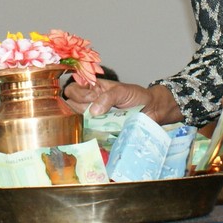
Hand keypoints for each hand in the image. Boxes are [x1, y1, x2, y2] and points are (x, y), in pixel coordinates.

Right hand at [64, 79, 182, 123]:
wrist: (152, 110)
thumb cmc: (138, 96)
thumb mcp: (122, 91)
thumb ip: (107, 97)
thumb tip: (93, 111)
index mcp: (94, 89)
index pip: (72, 89)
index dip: (77, 93)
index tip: (90, 97)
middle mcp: (90, 103)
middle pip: (70, 105)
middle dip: (80, 107)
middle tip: (95, 109)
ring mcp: (94, 118)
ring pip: (77, 119)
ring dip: (84, 120)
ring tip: (99, 119)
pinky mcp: (100, 131)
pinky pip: (88, 133)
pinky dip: (89, 132)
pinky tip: (97, 130)